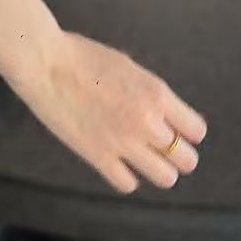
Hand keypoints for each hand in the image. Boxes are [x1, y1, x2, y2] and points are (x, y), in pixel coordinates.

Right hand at [10, 28, 207, 193]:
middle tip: (160, 147)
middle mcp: (147, 122)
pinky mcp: (98, 156)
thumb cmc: (81, 56)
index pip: (196, 131)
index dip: (187, 132)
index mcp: (157, 94)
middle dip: (177, 155)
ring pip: (165, 178)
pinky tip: (116, 161)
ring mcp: (123, 142)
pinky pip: (128, 183)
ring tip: (142, 158)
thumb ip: (150, 94)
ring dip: (157, 169)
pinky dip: (125, 176)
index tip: (175, 129)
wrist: (44, 62)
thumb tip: (162, 114)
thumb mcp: (129, 67)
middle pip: (187, 160)